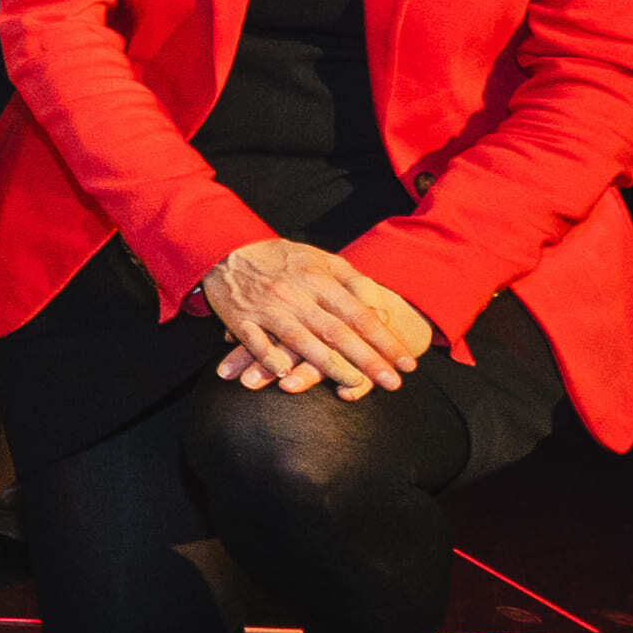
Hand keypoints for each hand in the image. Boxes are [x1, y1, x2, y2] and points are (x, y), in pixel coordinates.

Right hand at [201, 237, 433, 398]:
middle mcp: (296, 296)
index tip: (407, 362)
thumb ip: (351, 281)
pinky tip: (286, 374)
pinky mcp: (239, 319)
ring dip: (329, 366)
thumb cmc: (280, 257)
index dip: (385, 340)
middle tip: (393, 383)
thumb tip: (378, 305)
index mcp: (318, 280)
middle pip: (337, 332)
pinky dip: (269, 359)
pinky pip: (256, 342)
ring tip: (355, 385)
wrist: (226, 246)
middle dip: (368, 360)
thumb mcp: (321, 258)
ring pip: (302, 341)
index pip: (359, 314)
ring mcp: (267, 309)